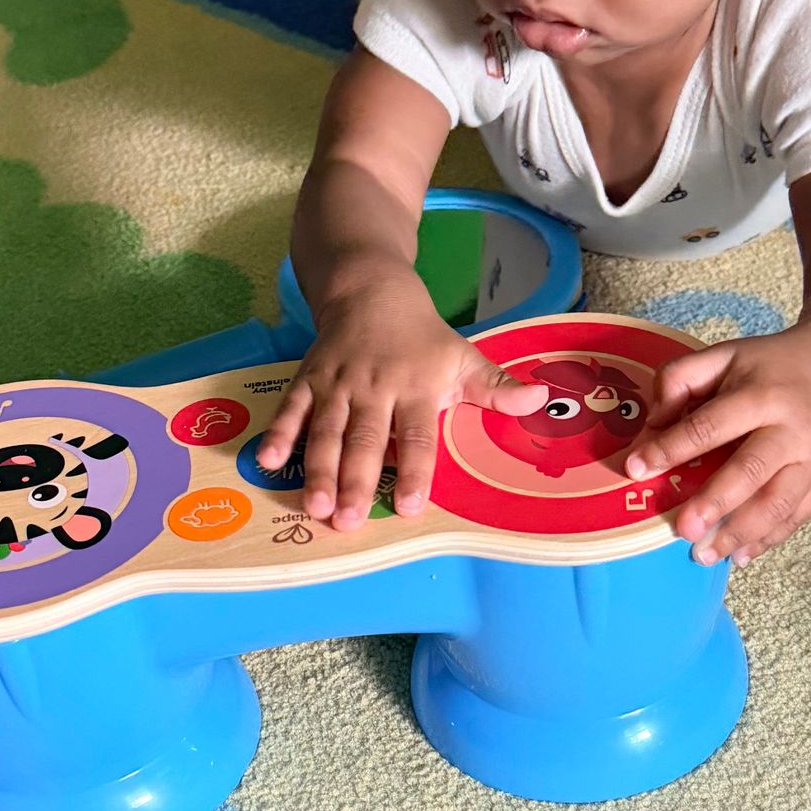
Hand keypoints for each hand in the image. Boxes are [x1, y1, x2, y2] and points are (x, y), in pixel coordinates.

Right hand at [257, 276, 546, 529]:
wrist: (370, 289)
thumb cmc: (421, 336)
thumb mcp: (463, 357)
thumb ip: (497, 388)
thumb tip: (541, 401)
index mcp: (417, 388)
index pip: (418, 437)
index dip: (416, 472)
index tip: (412, 507)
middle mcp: (375, 388)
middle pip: (366, 441)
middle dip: (357, 482)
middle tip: (350, 521)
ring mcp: (337, 384)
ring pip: (327, 431)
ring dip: (319, 470)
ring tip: (316, 507)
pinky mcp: (308, 378)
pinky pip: (291, 408)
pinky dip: (279, 434)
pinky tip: (268, 462)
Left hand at [625, 333, 810, 565]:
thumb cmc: (767, 368)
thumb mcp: (723, 355)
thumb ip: (680, 379)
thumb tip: (652, 427)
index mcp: (763, 393)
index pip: (710, 426)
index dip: (671, 448)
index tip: (636, 470)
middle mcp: (795, 428)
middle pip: (751, 471)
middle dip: (715, 503)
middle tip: (683, 530)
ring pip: (777, 504)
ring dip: (739, 534)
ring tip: (704, 554)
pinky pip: (797, 516)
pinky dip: (767, 540)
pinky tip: (738, 555)